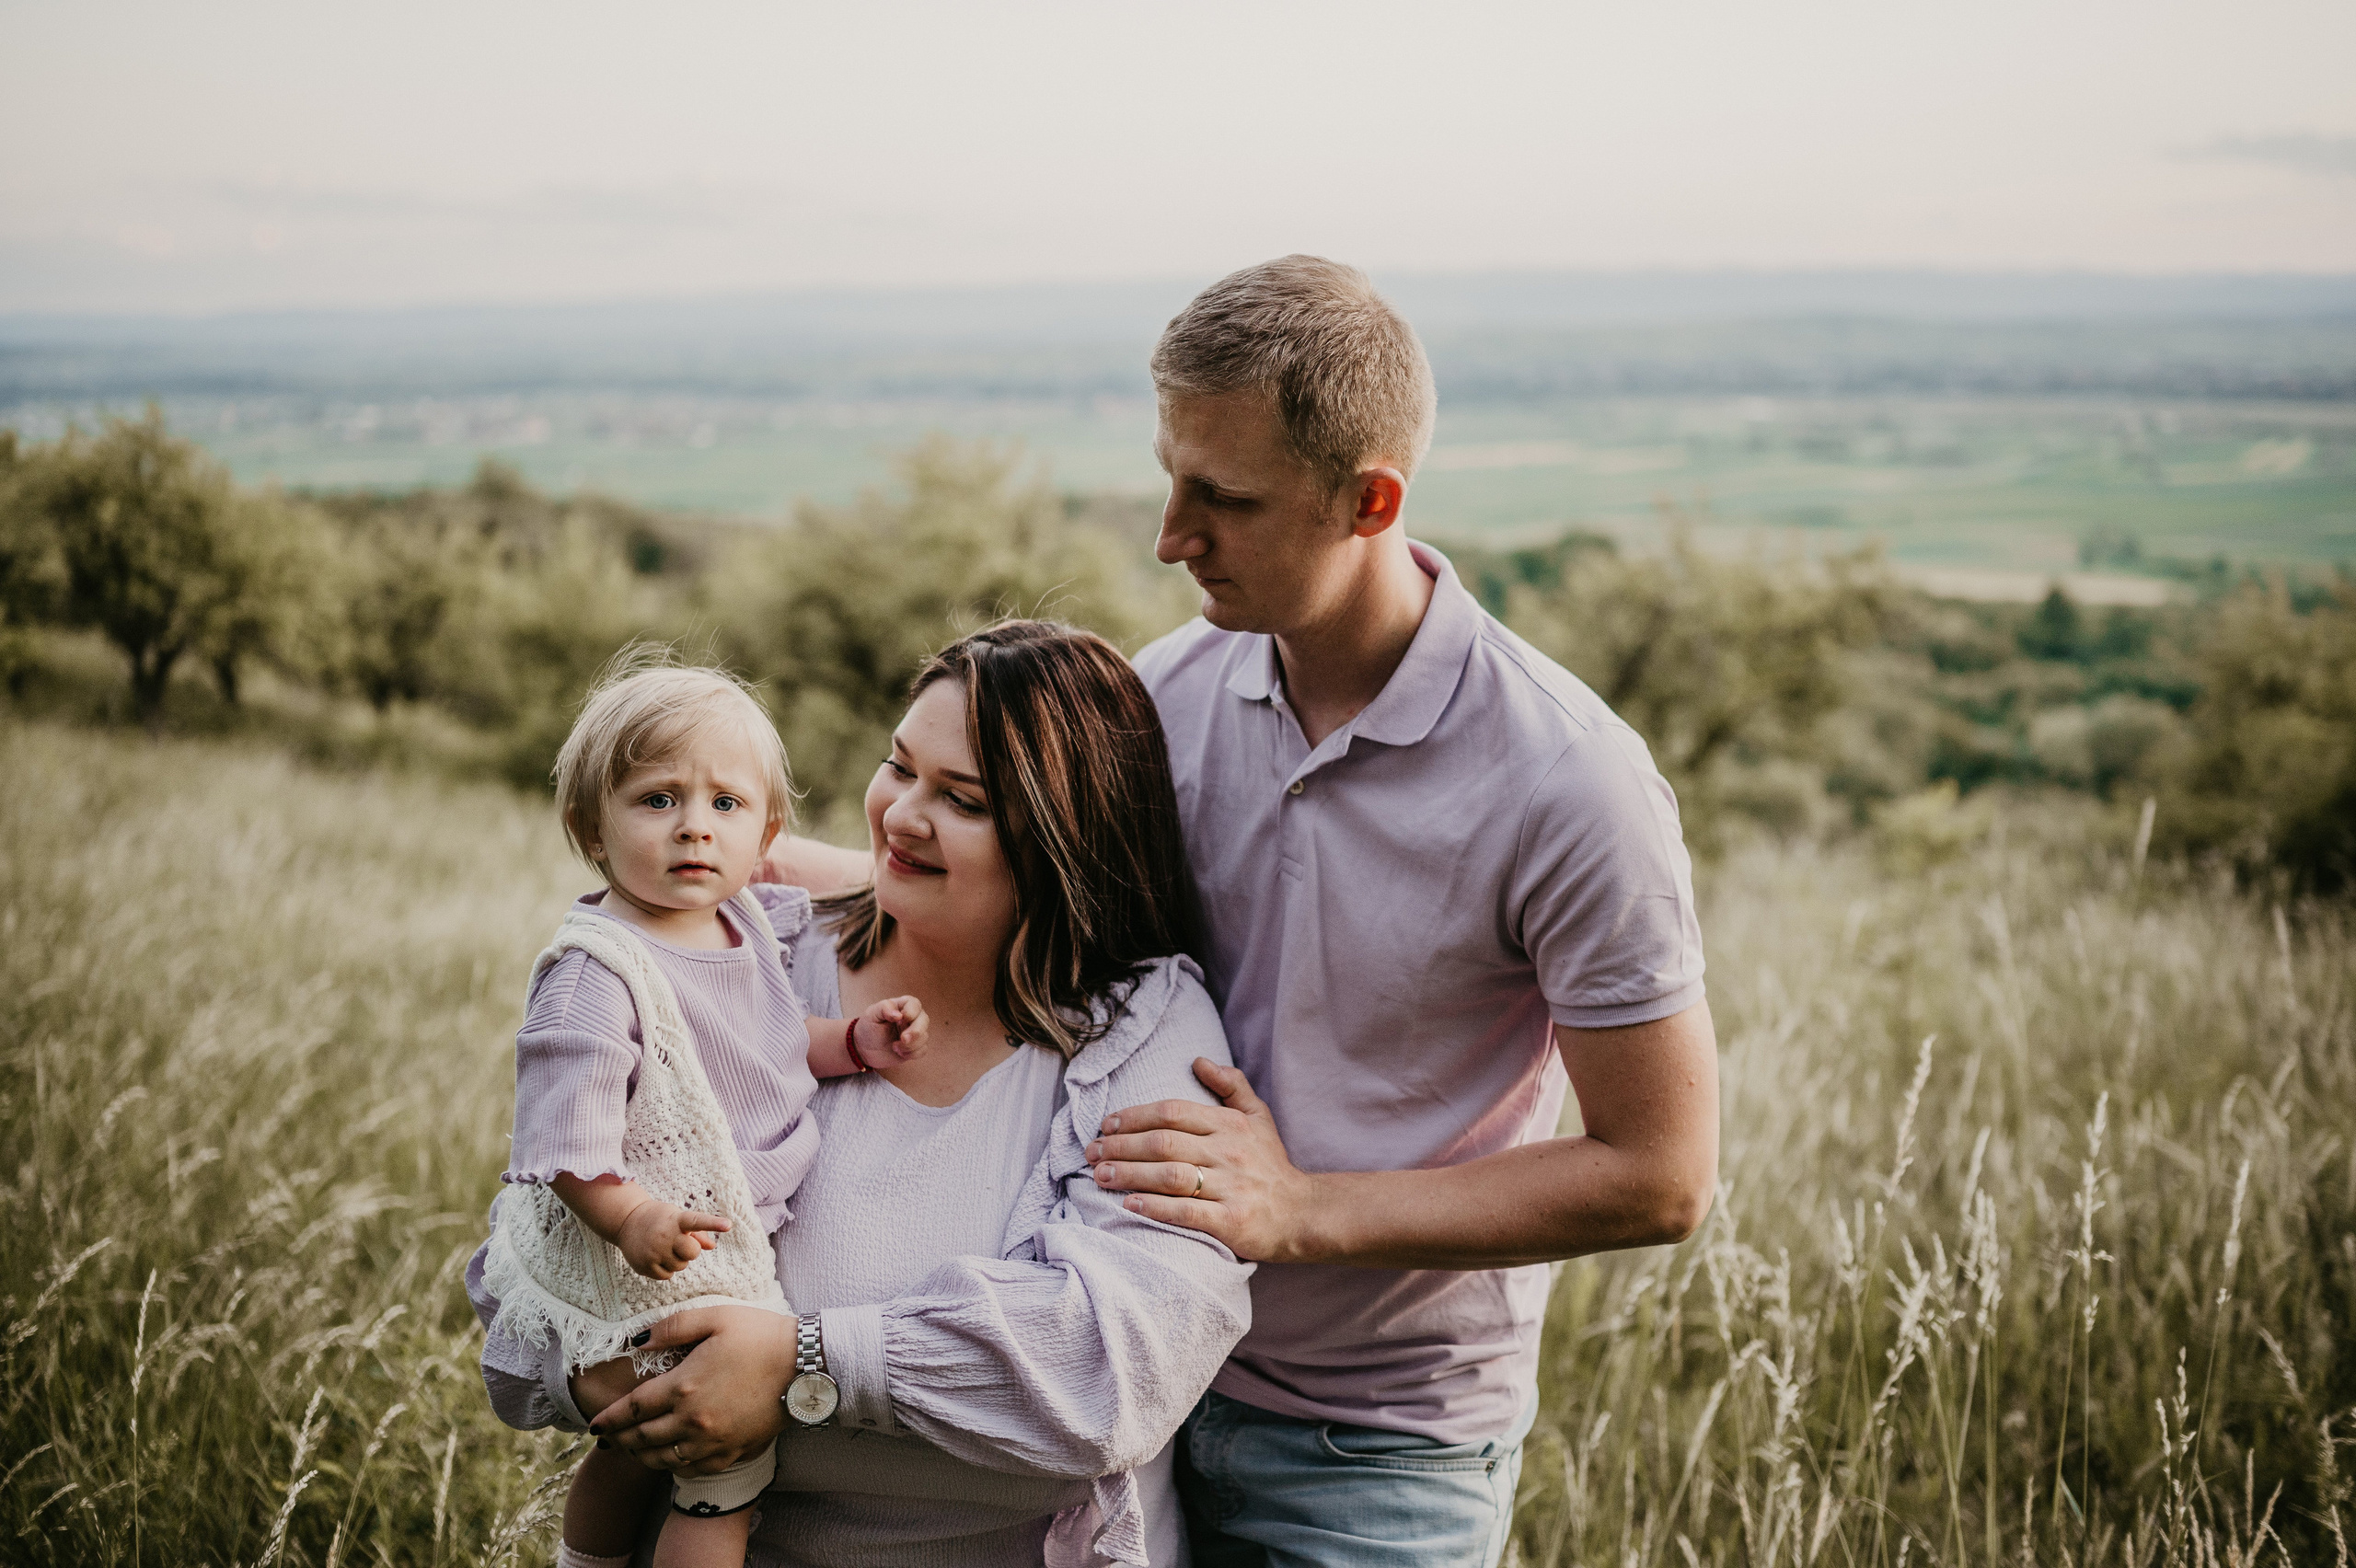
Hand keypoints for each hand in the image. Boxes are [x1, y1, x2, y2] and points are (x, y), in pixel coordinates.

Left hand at [590, 1306, 795, 1473]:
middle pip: (642, 1438)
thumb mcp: (714, 1317)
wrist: (805, 1366)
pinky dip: (673, 1468)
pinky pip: (692, 1470)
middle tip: (607, 1439)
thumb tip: (638, 1341)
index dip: (608, 1419)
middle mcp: (692, 1420)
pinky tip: (669, 1460)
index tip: (594, 1425)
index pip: (632, 1409)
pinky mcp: (732, 1452)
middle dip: (619, 1440)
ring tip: (633, 1450)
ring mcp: (712, 1441)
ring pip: (664, 1459)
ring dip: (642, 1456)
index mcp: (683, 1386)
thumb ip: (672, 1327)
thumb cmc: (761, 1336)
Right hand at [616, 1199, 731, 1281]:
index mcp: (676, 1220)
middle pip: (693, 1253)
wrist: (626, 1222)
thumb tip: (712, 1246)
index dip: (713, 1223)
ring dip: (677, 1259)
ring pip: (680, 1266)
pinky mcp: (645, 1266)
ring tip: (664, 1247)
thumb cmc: (660, 1219)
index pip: (697, 1222)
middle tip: (679, 1242)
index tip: (729, 1225)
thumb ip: (697, 1232)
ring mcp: (654, 1252)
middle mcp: (665, 1236)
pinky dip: (666, 1269)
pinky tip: (656, 1256)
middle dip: (690, 1250)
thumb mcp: (677, 1217)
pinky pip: (667, 1276)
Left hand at [851, 995, 929, 1068]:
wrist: (864, 1049)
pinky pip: (922, 1050)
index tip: (902, 1018)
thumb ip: (884, 1008)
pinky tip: (899, 1053)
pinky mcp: (914, 1047)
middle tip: (903, 1039)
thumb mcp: (871, 1014)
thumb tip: (899, 1015)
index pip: (914, 1004)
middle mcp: (911, 1019)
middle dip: (916, 1031)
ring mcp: (914, 1033)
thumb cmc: (868, 1028)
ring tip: (894, 1047)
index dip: (912, 1011)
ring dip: (911, 1045)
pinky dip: (912, 1053)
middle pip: (924, 1020)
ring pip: (924, 1036)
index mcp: (901, 1006)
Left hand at [1085, 1057, 1321, 1263]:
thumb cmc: (1271, 1164)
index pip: (1172, 1112)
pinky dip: (1155, 1207)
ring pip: (1169, 1175)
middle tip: (1090, 1152)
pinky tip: (1130, 1205)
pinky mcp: (1231, 1221)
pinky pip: (1186, 1211)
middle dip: (1121, 1146)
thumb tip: (1199, 1059)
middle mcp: (1229, 1151)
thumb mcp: (1258, 1116)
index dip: (1134, 1116)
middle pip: (1163, 1142)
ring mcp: (1230, 1186)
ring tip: (1099, 1176)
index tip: (1106, 1125)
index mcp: (1230, 1124)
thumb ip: (1230, 1085)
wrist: (1302, 1213)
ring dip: (1129, 1174)